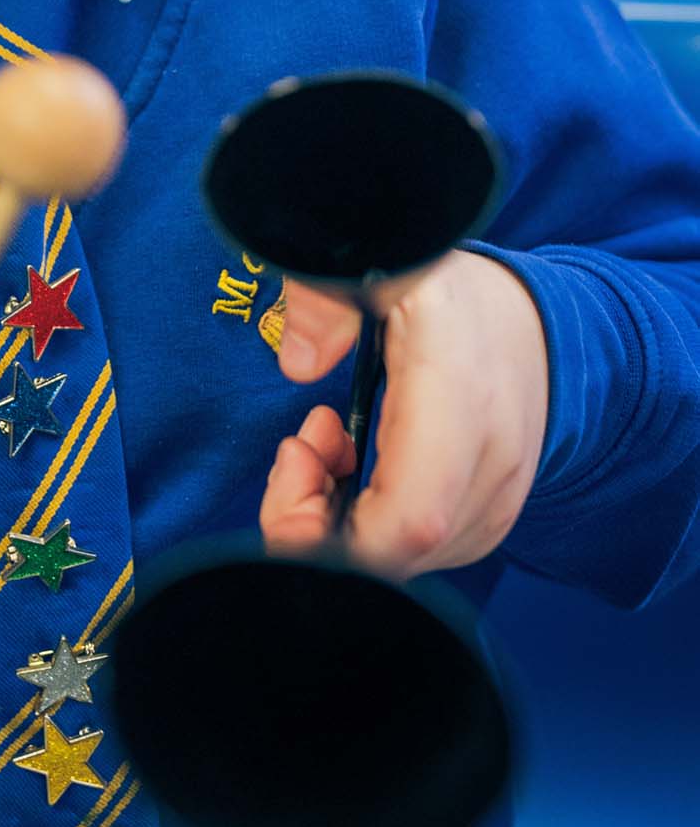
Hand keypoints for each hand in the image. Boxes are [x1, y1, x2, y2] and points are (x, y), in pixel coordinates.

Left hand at [259, 251, 549, 576]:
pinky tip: (361, 468)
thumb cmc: (453, 294)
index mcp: (459, 402)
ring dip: (340, 517)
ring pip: (401, 563)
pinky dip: (372, 525)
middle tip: (300, 447)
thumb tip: (297, 363)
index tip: (293, 460)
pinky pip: (419, 552)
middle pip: (390, 556)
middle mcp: (489, 466)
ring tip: (330, 445)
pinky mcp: (491, 519)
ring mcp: (496, 502)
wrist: (533, 320)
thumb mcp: (388, 263)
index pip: (407, 523)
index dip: (330, 532)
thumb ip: (331, 296)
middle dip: (314, 515)